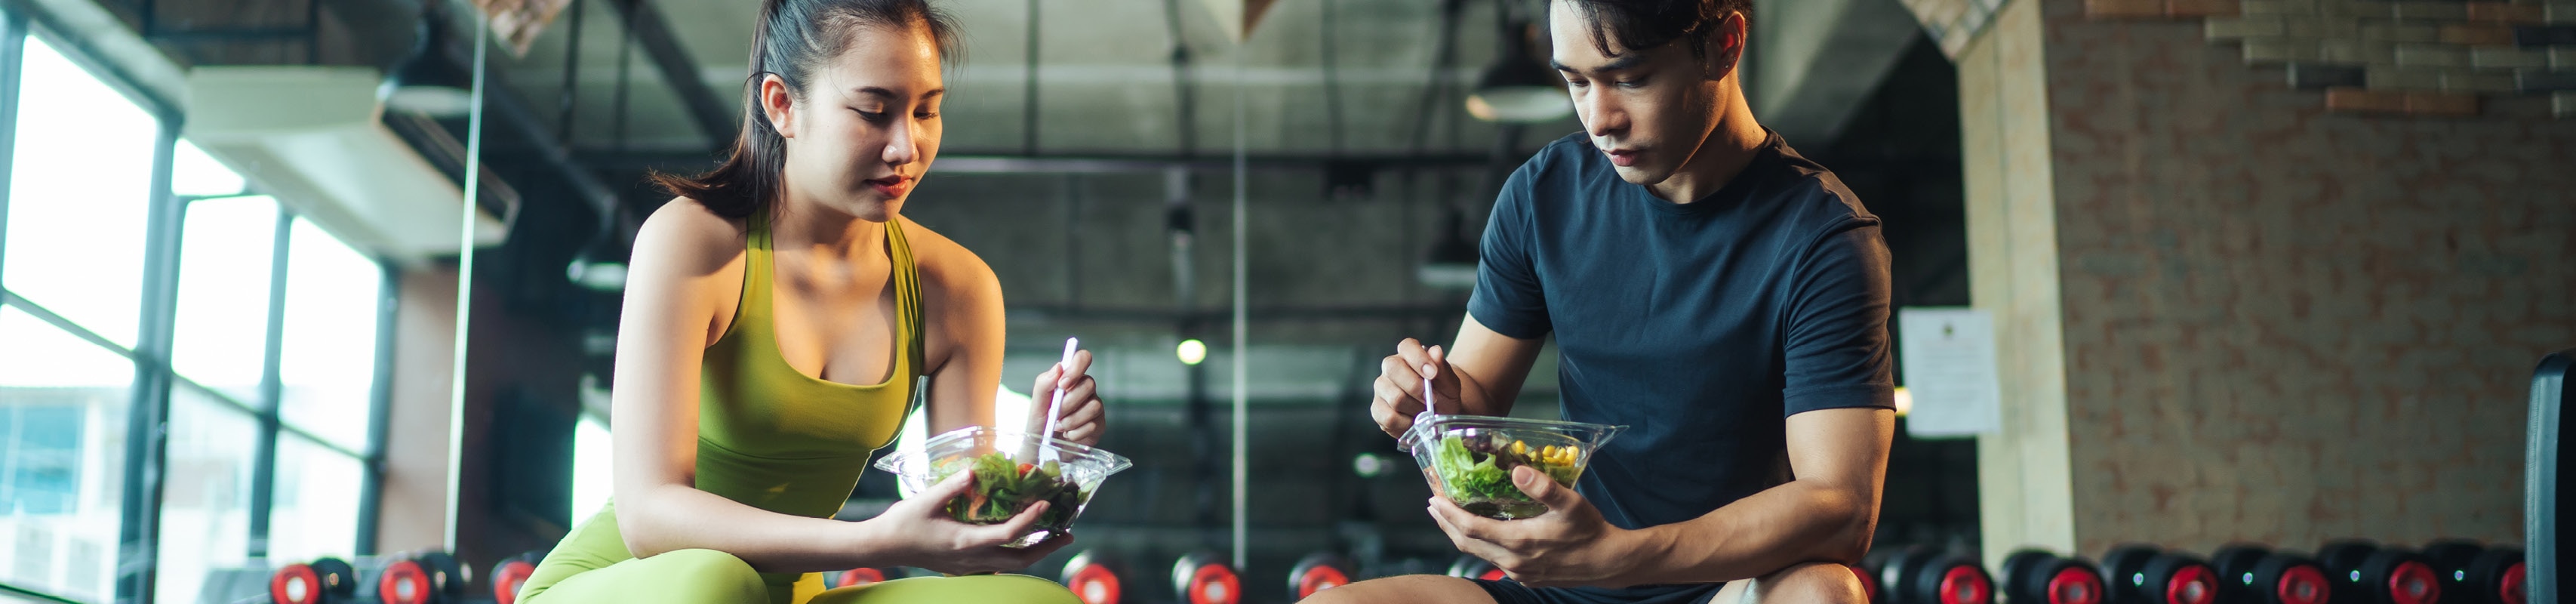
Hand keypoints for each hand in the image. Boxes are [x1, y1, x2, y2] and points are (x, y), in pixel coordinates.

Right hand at [870, 470, 1075, 574]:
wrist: (883, 547)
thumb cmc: (902, 522)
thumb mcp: (925, 500)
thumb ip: (951, 486)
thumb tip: (973, 472)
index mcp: (965, 542)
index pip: (1008, 534)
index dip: (1030, 520)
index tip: (1045, 506)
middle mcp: (972, 559)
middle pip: (1019, 560)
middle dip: (1047, 548)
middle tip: (1068, 535)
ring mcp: (968, 567)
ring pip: (1011, 566)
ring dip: (1034, 554)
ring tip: (1053, 539)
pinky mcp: (964, 567)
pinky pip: (999, 566)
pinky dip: (1016, 556)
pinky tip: (1021, 544)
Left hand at [1031, 349, 1104, 444]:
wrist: (1043, 450)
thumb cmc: (1040, 424)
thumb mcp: (1036, 405)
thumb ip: (1044, 384)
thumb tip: (1058, 367)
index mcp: (1069, 379)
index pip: (1083, 358)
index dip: (1076, 368)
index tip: (1062, 384)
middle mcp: (1085, 390)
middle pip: (1090, 384)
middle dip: (1069, 403)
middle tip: (1054, 414)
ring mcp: (1094, 407)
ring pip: (1094, 406)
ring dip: (1072, 420)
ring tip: (1059, 427)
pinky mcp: (1099, 424)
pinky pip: (1093, 425)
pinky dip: (1076, 433)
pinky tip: (1067, 435)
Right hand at [1371, 338, 1460, 438]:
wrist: (1440, 417)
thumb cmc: (1444, 395)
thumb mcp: (1450, 384)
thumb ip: (1443, 369)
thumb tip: (1435, 351)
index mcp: (1408, 354)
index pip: (1406, 346)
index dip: (1419, 359)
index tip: (1433, 374)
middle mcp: (1390, 368)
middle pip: (1393, 369)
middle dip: (1416, 386)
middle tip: (1433, 399)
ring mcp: (1381, 388)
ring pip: (1394, 397)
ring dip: (1416, 408)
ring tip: (1426, 412)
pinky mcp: (1377, 409)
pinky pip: (1390, 417)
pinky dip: (1407, 424)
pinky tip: (1415, 422)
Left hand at [1426, 465, 1638, 587]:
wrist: (1607, 562)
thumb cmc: (1589, 530)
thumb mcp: (1571, 503)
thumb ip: (1543, 488)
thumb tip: (1517, 472)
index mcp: (1518, 542)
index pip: (1470, 528)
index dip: (1448, 513)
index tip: (1434, 498)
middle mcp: (1512, 561)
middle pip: (1466, 542)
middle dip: (1445, 523)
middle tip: (1433, 504)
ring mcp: (1517, 572)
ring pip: (1478, 553)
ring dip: (1460, 533)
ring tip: (1448, 516)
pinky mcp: (1525, 576)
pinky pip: (1492, 559)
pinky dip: (1479, 543)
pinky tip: (1481, 531)